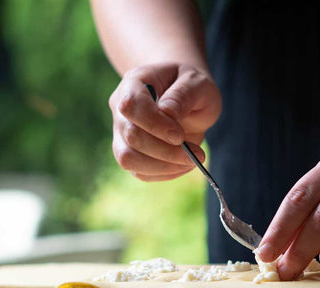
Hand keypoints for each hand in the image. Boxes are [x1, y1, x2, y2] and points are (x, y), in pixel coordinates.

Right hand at [109, 63, 221, 180]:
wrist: (187, 94)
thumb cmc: (190, 85)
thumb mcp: (197, 82)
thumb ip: (184, 94)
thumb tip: (168, 113)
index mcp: (134, 83)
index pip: (131, 105)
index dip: (154, 124)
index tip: (180, 135)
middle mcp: (121, 109)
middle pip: (131, 137)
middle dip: (166, 151)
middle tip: (197, 154)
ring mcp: (122, 134)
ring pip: (128, 159)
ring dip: (163, 166)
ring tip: (192, 161)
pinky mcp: (131, 154)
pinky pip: (140, 172)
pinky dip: (165, 173)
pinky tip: (184, 164)